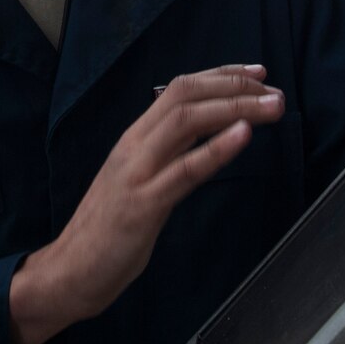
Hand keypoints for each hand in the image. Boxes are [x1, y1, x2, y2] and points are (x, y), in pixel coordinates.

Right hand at [8, 64, 283, 343]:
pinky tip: (244, 136)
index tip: (257, 73)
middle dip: (234, 86)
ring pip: (186, 121)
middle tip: (274, 90)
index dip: (221, 76)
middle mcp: (134, 146)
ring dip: (234, 109)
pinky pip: (185, 170)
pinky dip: (217, 149)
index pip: (179, 89)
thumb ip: (167, 155)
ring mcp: (138, 173)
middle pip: (185, 95)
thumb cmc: (109, 229)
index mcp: (134, 138)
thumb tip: (206, 135)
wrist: (70, 270)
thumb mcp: (140, 180)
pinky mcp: (144, 205)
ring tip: (270, 107)